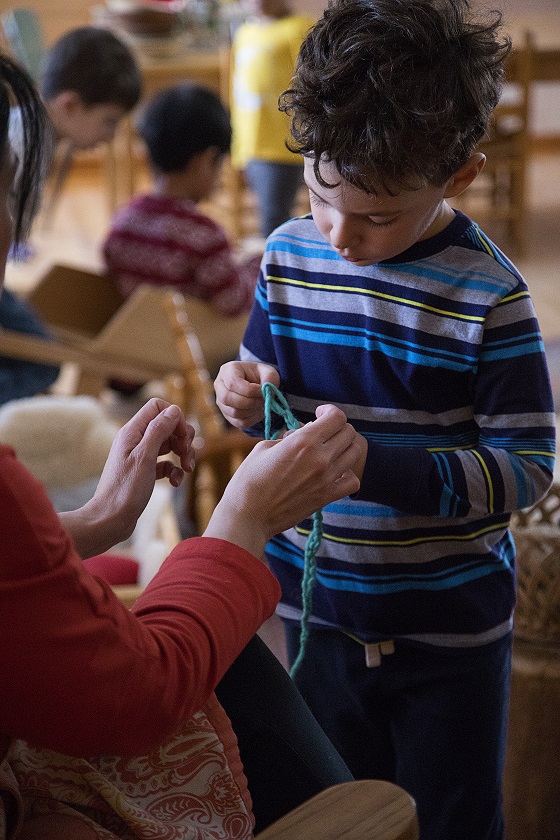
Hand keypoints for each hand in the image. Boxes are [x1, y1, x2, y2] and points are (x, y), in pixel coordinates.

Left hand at [61, 399, 194, 557]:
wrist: (110, 520)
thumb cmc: (125, 490)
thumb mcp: (145, 457)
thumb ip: (158, 431)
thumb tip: (173, 410)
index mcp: (132, 432)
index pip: (158, 407)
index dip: (175, 418)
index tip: (182, 436)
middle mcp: (136, 441)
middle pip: (167, 425)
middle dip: (183, 438)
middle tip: (186, 454)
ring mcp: (140, 457)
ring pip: (169, 445)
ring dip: (183, 455)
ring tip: (187, 469)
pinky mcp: (145, 472)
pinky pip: (166, 464)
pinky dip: (174, 471)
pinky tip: (175, 483)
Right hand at [204, 404, 361, 558]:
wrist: (248, 515)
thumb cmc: (249, 480)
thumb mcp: (264, 447)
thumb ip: (288, 436)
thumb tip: (300, 433)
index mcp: (303, 441)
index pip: (336, 417)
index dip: (330, 411)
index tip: (320, 414)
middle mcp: (320, 457)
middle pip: (349, 432)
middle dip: (338, 427)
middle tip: (324, 431)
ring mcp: (326, 478)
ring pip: (354, 453)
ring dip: (345, 447)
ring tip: (331, 449)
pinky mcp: (327, 497)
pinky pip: (353, 481)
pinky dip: (349, 474)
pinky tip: (336, 472)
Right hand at [214, 361, 279, 428]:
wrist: (256, 385)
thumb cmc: (261, 376)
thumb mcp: (268, 372)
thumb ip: (270, 378)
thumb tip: (266, 390)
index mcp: (227, 370)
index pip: (233, 383)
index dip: (250, 390)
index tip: (263, 391)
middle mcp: (219, 386)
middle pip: (227, 398)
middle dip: (250, 402)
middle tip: (263, 400)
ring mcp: (221, 402)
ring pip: (234, 412)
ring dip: (252, 410)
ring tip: (261, 403)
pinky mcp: (227, 415)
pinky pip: (239, 422)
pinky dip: (252, 418)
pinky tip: (257, 410)